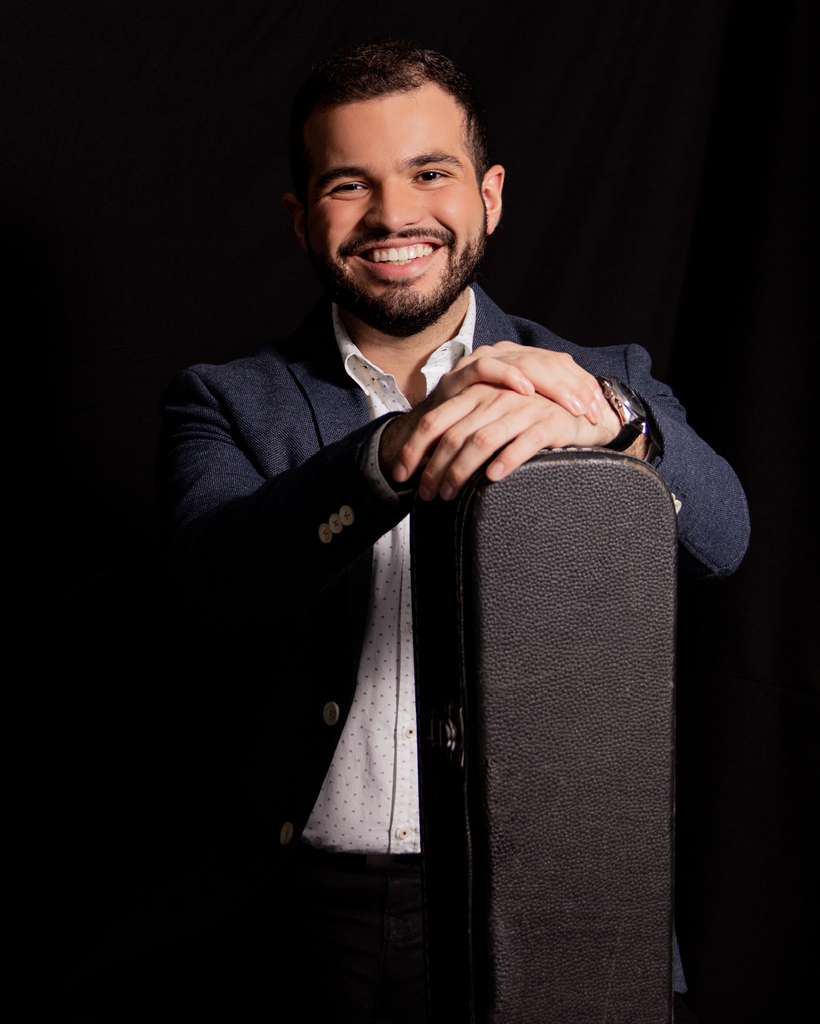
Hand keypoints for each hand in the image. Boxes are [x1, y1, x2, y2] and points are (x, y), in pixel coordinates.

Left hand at [381, 381, 620, 500]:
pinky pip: (524, 442)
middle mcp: (496, 397)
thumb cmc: (530, 416)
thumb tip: (427, 462)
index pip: (435, 420)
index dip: (414, 448)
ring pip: (482, 440)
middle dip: (434, 469)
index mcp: (477, 394)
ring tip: (449, 494)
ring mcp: (523, 408)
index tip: (401, 474)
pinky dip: (506, 460)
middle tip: (426, 495)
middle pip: (454, 435)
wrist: (582, 408)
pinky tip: (492, 479)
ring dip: (461, 471)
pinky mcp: (550, 422)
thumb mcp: (493, 414)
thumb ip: (465, 427)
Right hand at [453, 341, 607, 423]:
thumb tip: (591, 423)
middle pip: (548, 362)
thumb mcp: (522, 419)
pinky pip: (487, 368)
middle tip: (591, 411)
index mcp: (523, 361)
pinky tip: (526, 391)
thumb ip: (547, 414)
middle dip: (573, 387)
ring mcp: (483, 360)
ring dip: (550, 384)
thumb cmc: (483, 428)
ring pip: (525, 361)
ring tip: (571, 405)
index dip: (582, 385)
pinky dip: (508, 376)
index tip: (599, 410)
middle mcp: (505, 355)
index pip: (560, 365)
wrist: (435, 433)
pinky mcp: (461, 372)